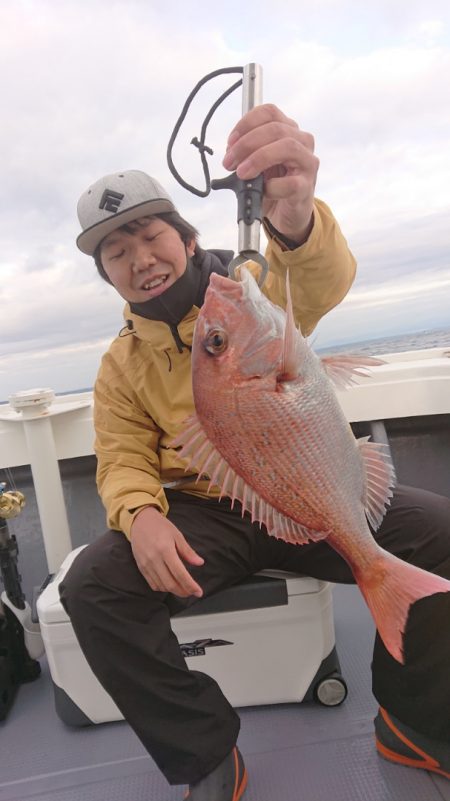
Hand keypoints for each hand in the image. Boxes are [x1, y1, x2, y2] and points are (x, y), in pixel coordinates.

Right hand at [130, 506, 203, 597]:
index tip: (199, 592)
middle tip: (192, 592)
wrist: (140, 521)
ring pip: (162, 586)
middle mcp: (154, 559)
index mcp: (165, 550)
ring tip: (183, 588)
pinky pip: (152, 584)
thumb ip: (188, 551)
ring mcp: (146, 564)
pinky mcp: (141, 567)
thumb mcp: (177, 535)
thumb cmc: (160, 526)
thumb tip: (200, 563)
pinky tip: (170, 584)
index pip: (180, 573)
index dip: (190, 585)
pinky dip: (163, 588)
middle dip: (183, 592)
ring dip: (174, 591)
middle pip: (170, 584)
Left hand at [223, 104, 318, 243]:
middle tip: (229, 162)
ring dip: (258, 159)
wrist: (285, 213)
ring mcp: (307, 163)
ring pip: (287, 147)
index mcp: (288, 130)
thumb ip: (245, 153)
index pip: (269, 112)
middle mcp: (302, 142)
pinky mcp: (307, 187)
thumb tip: (231, 152)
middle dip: (246, 144)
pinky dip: (272, 187)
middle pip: (276, 128)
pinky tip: (263, 191)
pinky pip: (291, 183)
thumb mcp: (256, 164)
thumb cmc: (271, 185)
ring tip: (242, 173)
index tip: (230, 142)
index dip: (246, 123)